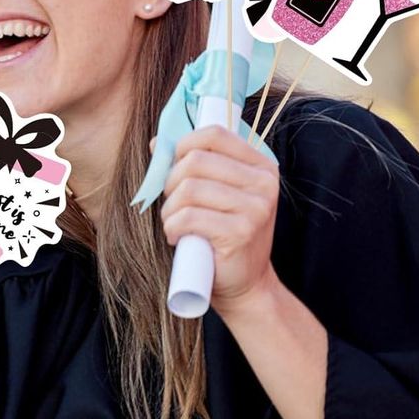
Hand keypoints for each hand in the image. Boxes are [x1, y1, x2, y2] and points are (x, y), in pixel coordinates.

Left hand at [160, 125, 279, 315]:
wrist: (245, 284)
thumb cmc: (222, 234)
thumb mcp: (213, 193)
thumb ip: (190, 164)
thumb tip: (155, 142)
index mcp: (260, 166)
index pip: (214, 134)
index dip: (184, 144)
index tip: (174, 165)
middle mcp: (263, 183)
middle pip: (196, 161)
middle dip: (171, 182)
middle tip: (173, 204)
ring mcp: (256, 208)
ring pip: (188, 189)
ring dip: (170, 209)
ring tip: (175, 223)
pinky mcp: (241, 232)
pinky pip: (188, 217)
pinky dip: (172, 227)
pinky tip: (178, 237)